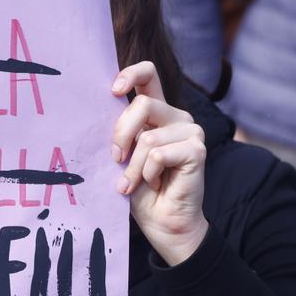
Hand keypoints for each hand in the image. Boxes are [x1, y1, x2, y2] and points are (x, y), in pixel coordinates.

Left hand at [112, 61, 208, 265]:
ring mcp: (190, 131)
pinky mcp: (197, 149)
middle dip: (121, 135)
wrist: (161, 222)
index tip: (113, 90)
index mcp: (157, 112)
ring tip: (136, 181)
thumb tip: (99, 108)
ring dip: (133, 166)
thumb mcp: (122, 154)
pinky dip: (148, 173)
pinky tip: (155, 183)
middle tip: (116, 160)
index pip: (149, 74)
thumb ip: (120, 131)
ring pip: (148, 136)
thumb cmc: (139, 188)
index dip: (131, 74)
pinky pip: (159, 154)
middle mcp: (176, 116)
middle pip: (142, 103)